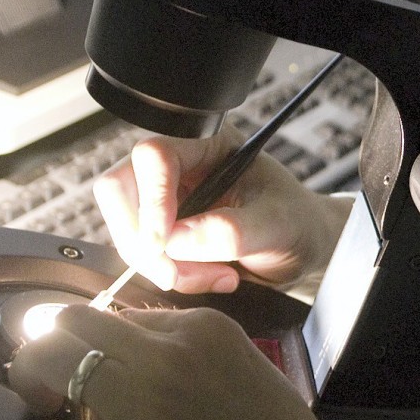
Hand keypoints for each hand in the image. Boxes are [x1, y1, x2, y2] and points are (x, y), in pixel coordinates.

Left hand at [8, 305, 355, 419]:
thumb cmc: (261, 407)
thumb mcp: (227, 342)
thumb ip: (167, 325)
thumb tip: (110, 322)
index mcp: (188, 336)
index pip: (93, 315)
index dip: (69, 325)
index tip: (71, 336)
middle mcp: (160, 372)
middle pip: (57, 345)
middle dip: (41, 354)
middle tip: (49, 367)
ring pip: (45, 395)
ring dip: (46, 400)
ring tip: (64, 410)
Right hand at [93, 127, 352, 293]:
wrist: (300, 246)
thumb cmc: (295, 222)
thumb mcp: (277, 226)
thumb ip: (232, 231)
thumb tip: (175, 240)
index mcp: (208, 142)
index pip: (154, 155)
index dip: (152, 199)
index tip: (165, 243)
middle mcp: (178, 163)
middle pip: (120, 190)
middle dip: (147, 242)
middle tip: (185, 272)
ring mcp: (164, 195)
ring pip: (125, 228)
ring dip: (162, 265)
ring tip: (217, 276)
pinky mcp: (159, 227)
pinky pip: (139, 253)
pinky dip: (169, 274)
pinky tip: (209, 277)